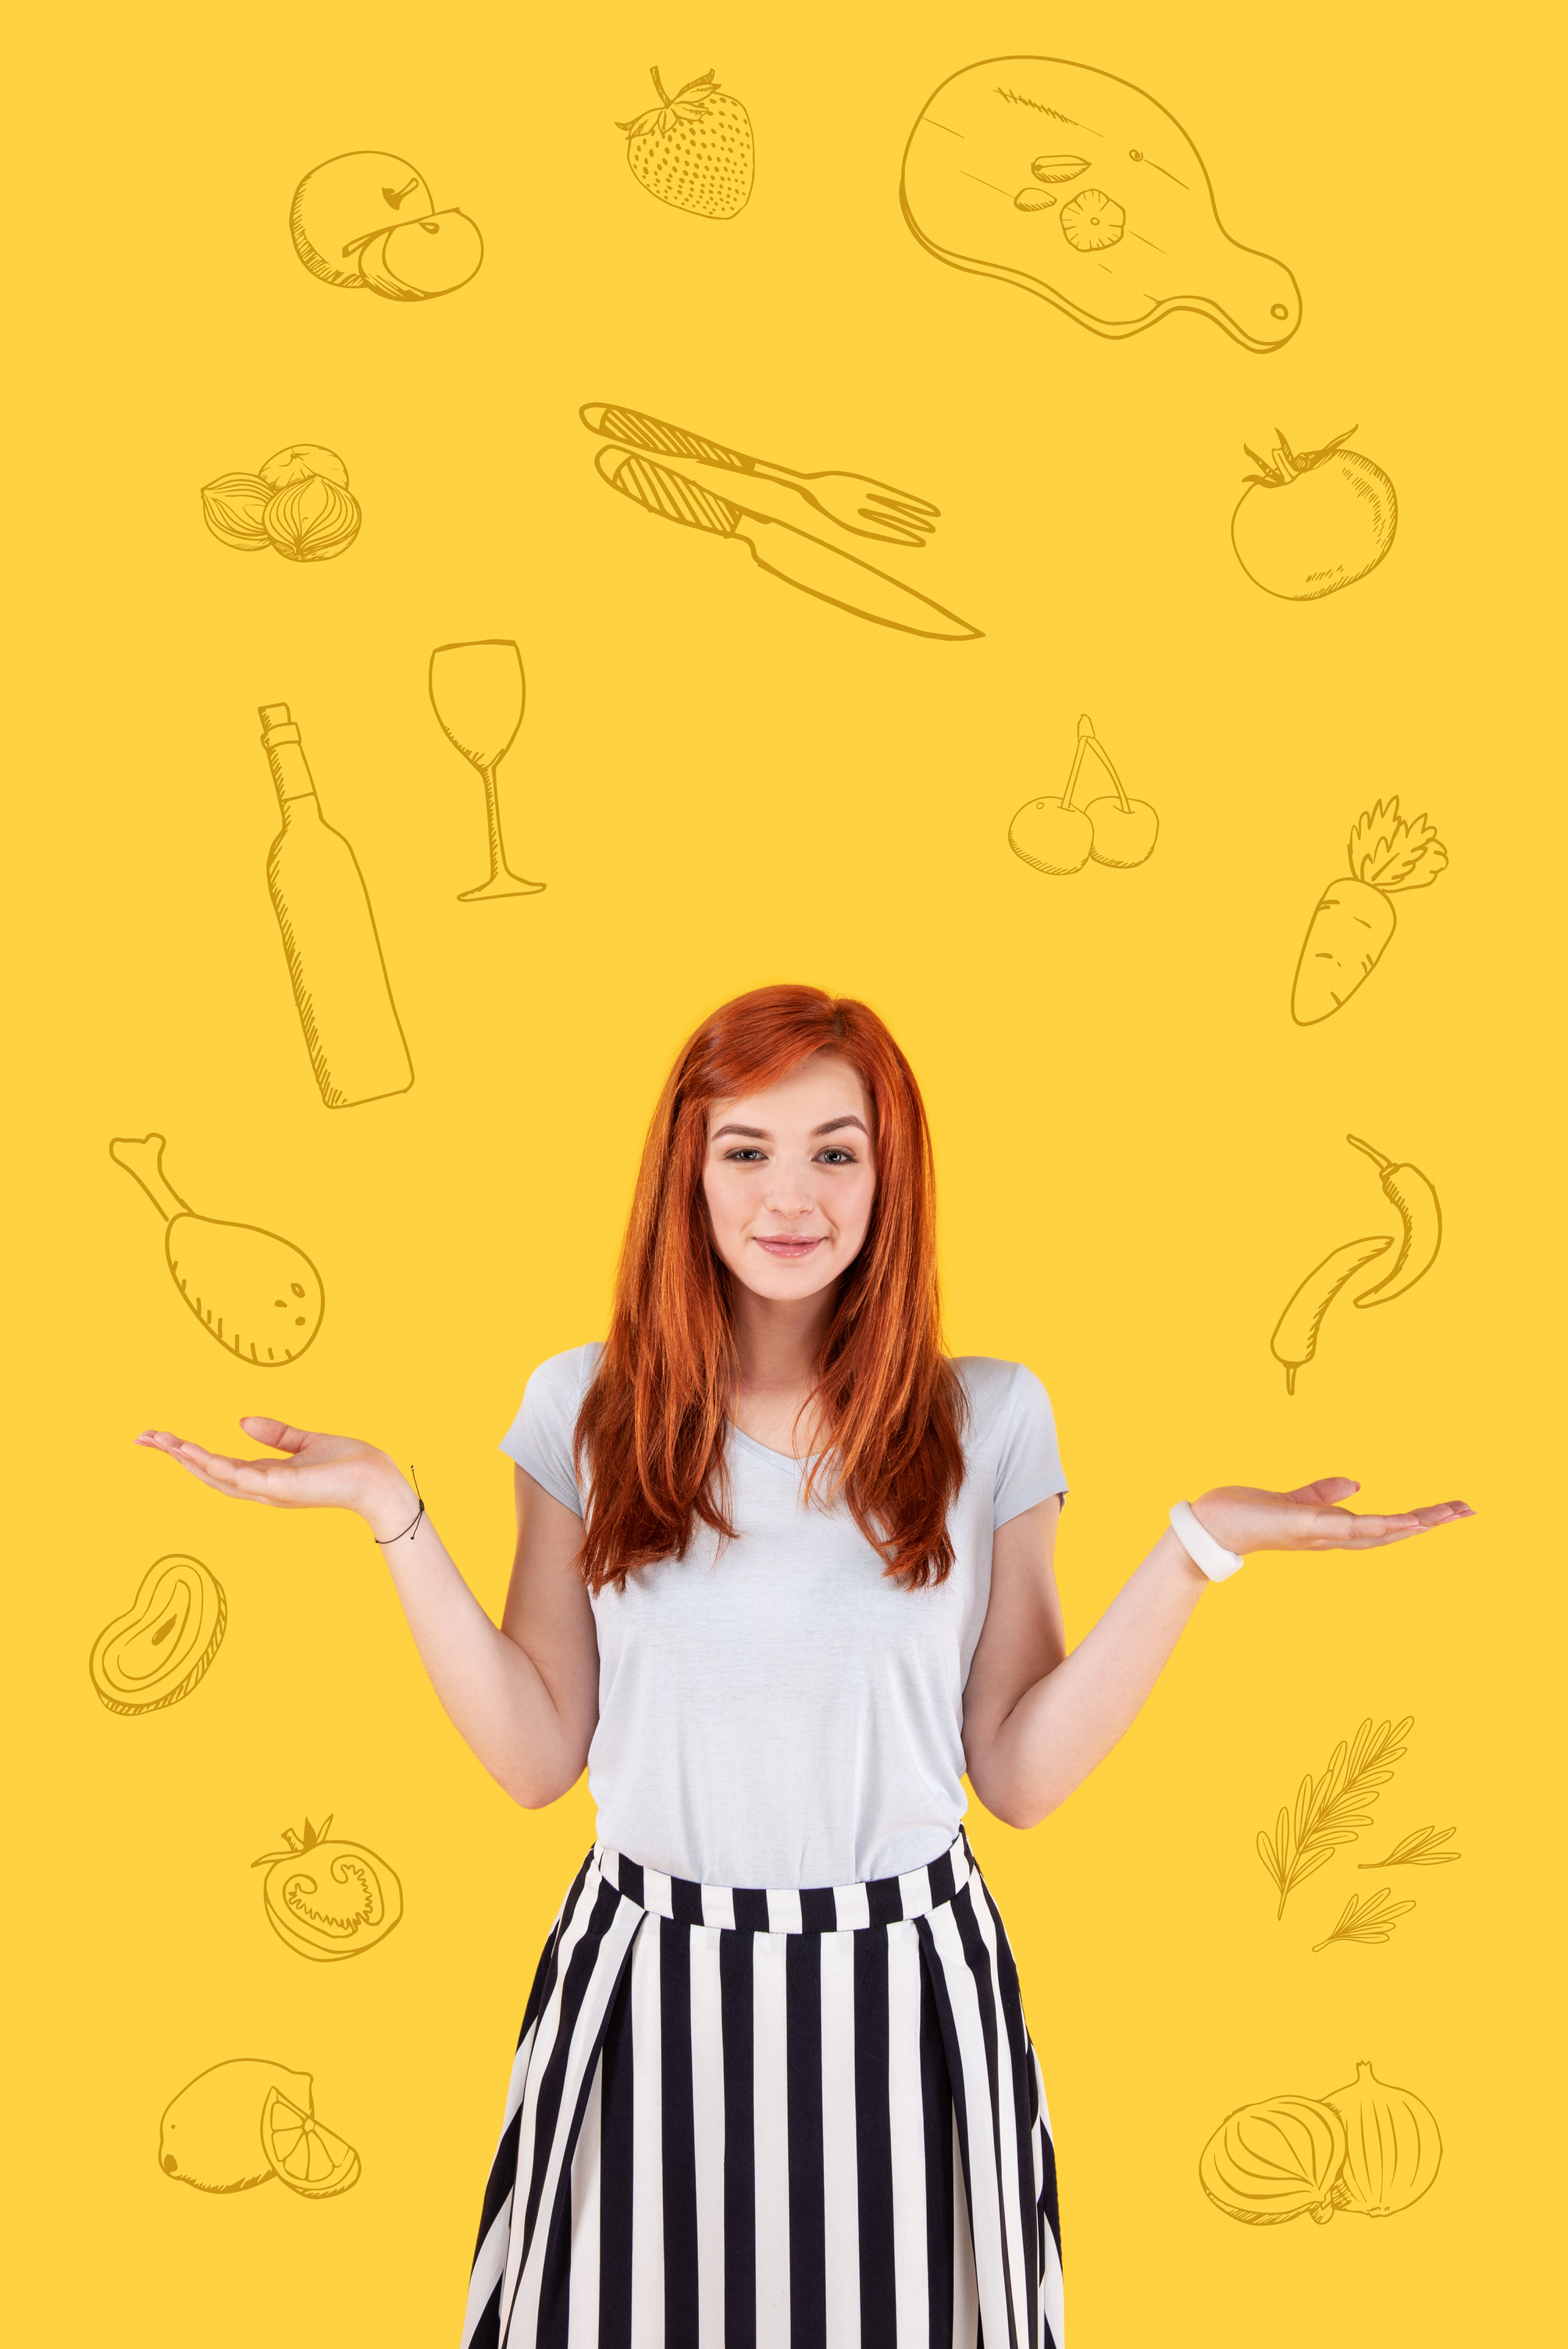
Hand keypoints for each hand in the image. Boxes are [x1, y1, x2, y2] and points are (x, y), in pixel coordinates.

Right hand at [135, 1419, 414, 1533]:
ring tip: (161, 1442)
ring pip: (219, 1476)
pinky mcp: (284, 1489)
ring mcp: (270, 1491)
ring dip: (188, 1460)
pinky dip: (218, 1467)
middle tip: (142, 1438)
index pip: (216, 1465)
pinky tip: (196, 1455)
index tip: (157, 1437)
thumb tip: (241, 1420)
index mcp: (264, 1478)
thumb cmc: (349, 1465)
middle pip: (207, 1473)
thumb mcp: (306, 1442)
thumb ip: (276, 1434)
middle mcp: (261, 1489)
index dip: (185, 1453)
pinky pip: (244, 1478)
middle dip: (174, 1456)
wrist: (380, 1481)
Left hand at [1190, 1479, 1472, 1556]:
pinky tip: (1404, 1522)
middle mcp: (1332, 1537)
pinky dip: (1379, 1526)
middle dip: (1430, 1522)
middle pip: (1391, 1532)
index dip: (1417, 1521)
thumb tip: (1356, 1483)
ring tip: (1449, 1514)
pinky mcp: (1304, 1526)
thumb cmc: (1247, 1515)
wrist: (1208, 1528)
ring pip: (1378, 1532)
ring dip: (1414, 1524)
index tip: (1451, 1509)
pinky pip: (1349, 1528)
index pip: (1383, 1526)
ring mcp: (1321, 1534)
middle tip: (1469, 1510)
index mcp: (1332, 1530)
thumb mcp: (1294, 1500)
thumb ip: (1323, 1493)